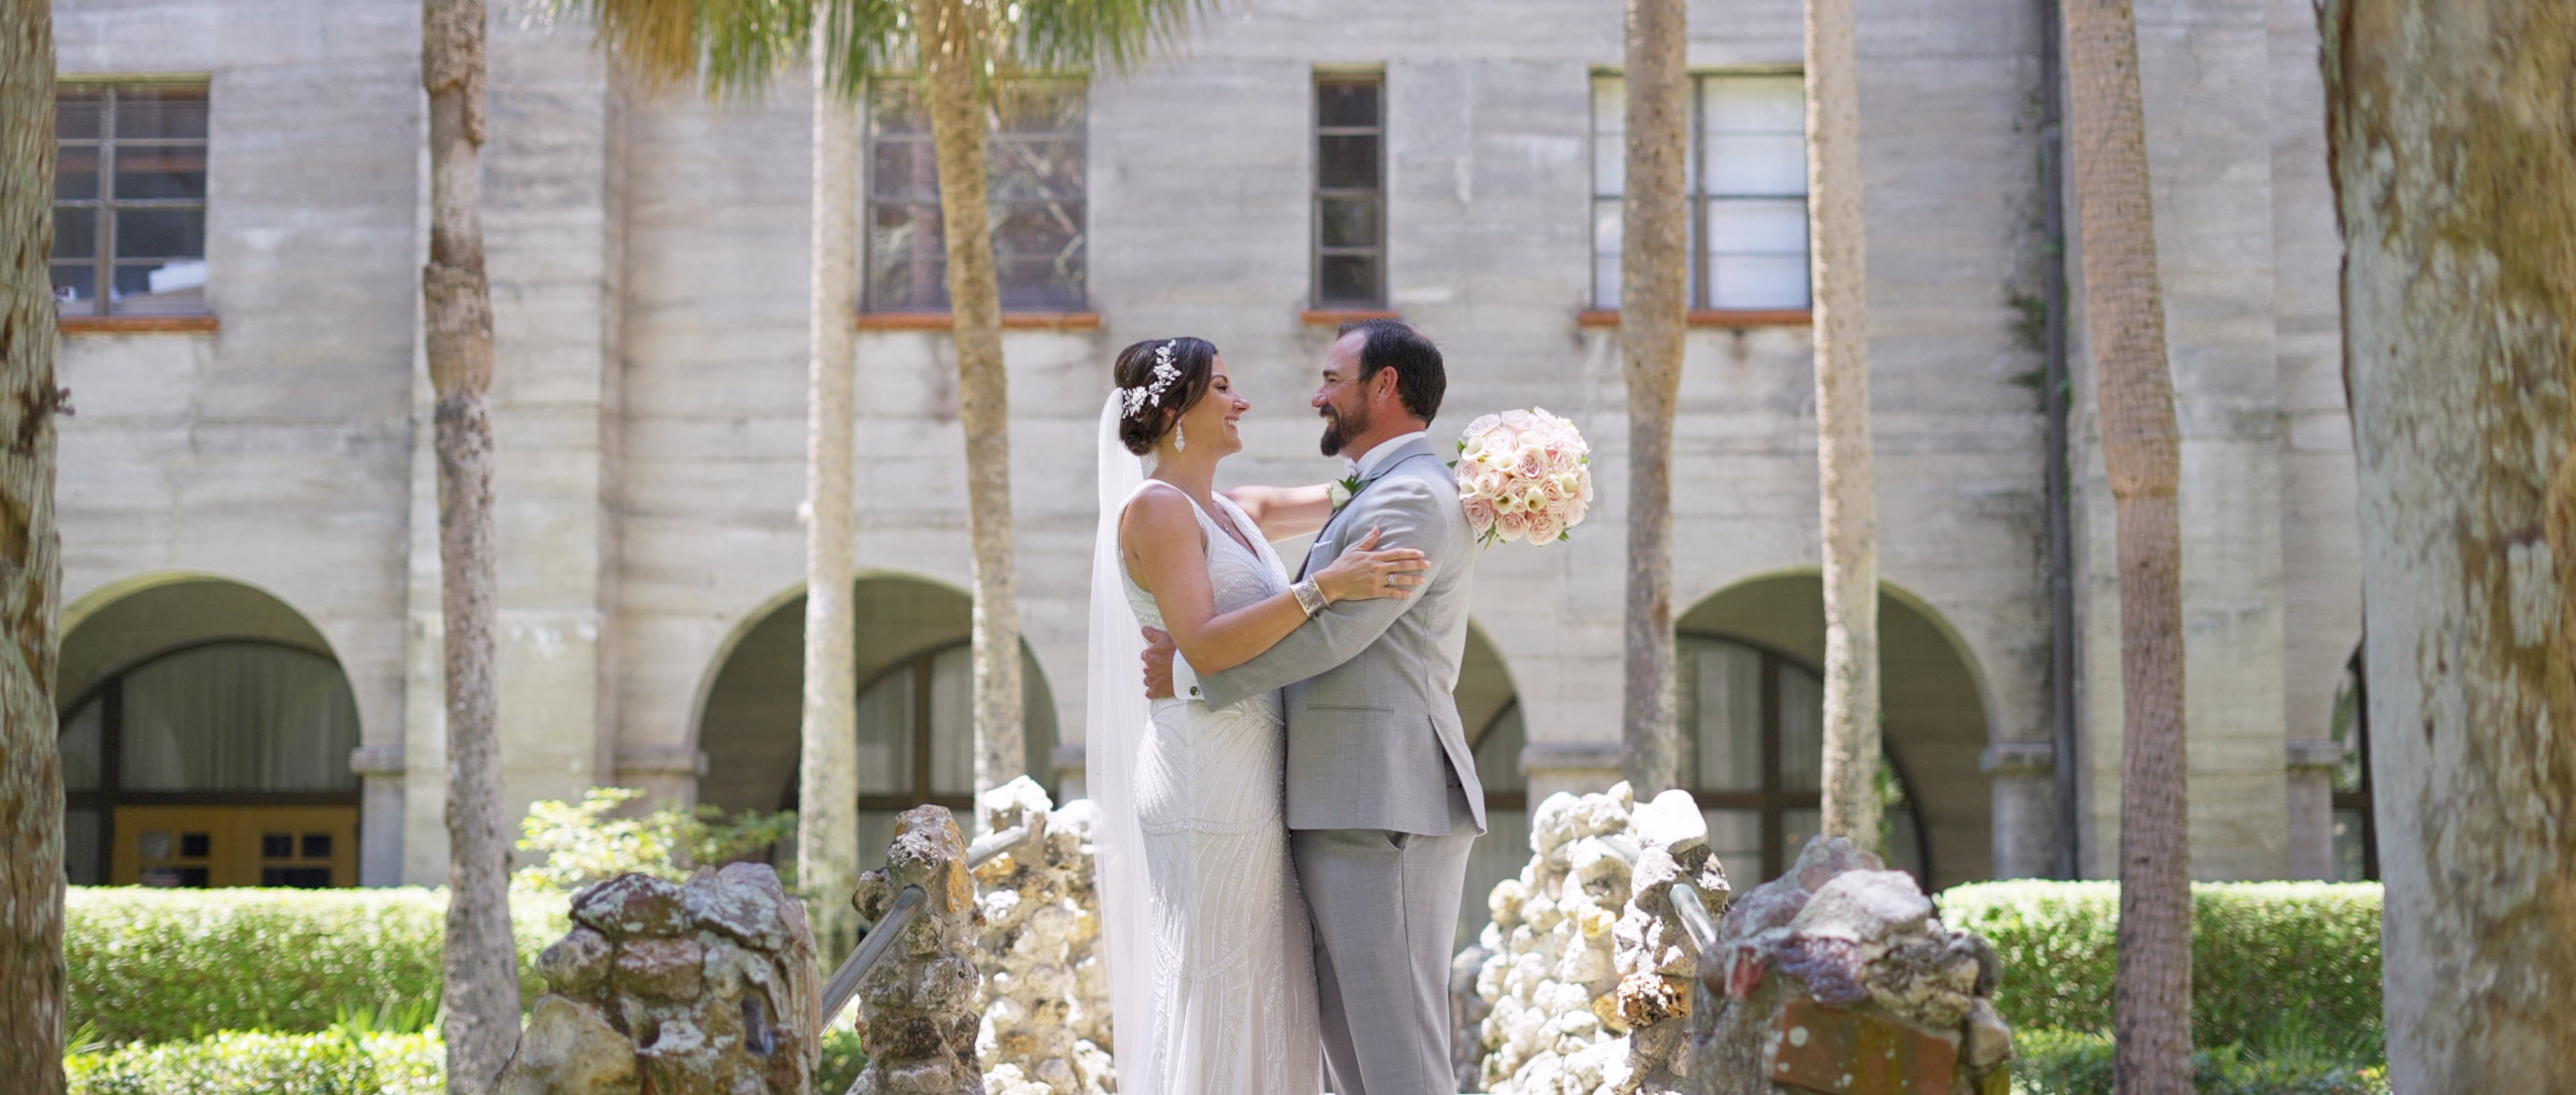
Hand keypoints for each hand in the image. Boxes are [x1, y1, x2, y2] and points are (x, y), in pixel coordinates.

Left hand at [1140, 627, 1175, 699]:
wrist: (1193, 670)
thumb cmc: (1182, 652)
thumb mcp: (1167, 637)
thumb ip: (1153, 634)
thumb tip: (1143, 629)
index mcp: (1149, 654)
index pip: (1146, 655)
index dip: (1155, 656)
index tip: (1163, 657)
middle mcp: (1148, 667)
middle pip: (1147, 668)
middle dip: (1155, 667)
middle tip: (1167, 667)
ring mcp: (1152, 680)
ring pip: (1148, 680)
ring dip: (1155, 679)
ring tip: (1166, 677)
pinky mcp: (1158, 691)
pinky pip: (1150, 693)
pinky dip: (1154, 691)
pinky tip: (1162, 688)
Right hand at [1310, 527, 1428, 605]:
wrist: (1332, 581)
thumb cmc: (1342, 565)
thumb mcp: (1354, 550)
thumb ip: (1368, 540)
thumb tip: (1377, 528)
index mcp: (1374, 556)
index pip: (1396, 553)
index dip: (1410, 553)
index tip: (1421, 553)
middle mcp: (1377, 567)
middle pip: (1401, 565)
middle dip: (1417, 565)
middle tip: (1428, 564)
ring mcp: (1376, 580)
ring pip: (1398, 579)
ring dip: (1412, 579)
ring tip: (1423, 579)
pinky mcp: (1373, 591)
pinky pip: (1390, 593)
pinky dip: (1401, 593)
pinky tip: (1409, 594)